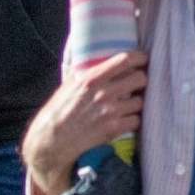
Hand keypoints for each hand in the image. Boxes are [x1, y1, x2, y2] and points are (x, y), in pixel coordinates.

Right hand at [22, 51, 150, 194]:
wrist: (51, 141)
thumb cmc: (58, 110)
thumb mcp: (69, 84)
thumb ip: (85, 70)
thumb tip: (93, 53)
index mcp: (91, 78)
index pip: (125, 59)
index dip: (139, 58)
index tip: (142, 60)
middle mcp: (103, 93)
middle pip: (140, 78)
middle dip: (140, 81)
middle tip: (136, 84)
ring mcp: (110, 111)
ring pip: (140, 101)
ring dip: (135, 103)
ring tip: (127, 105)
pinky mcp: (113, 129)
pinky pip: (136, 120)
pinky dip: (132, 121)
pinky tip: (123, 120)